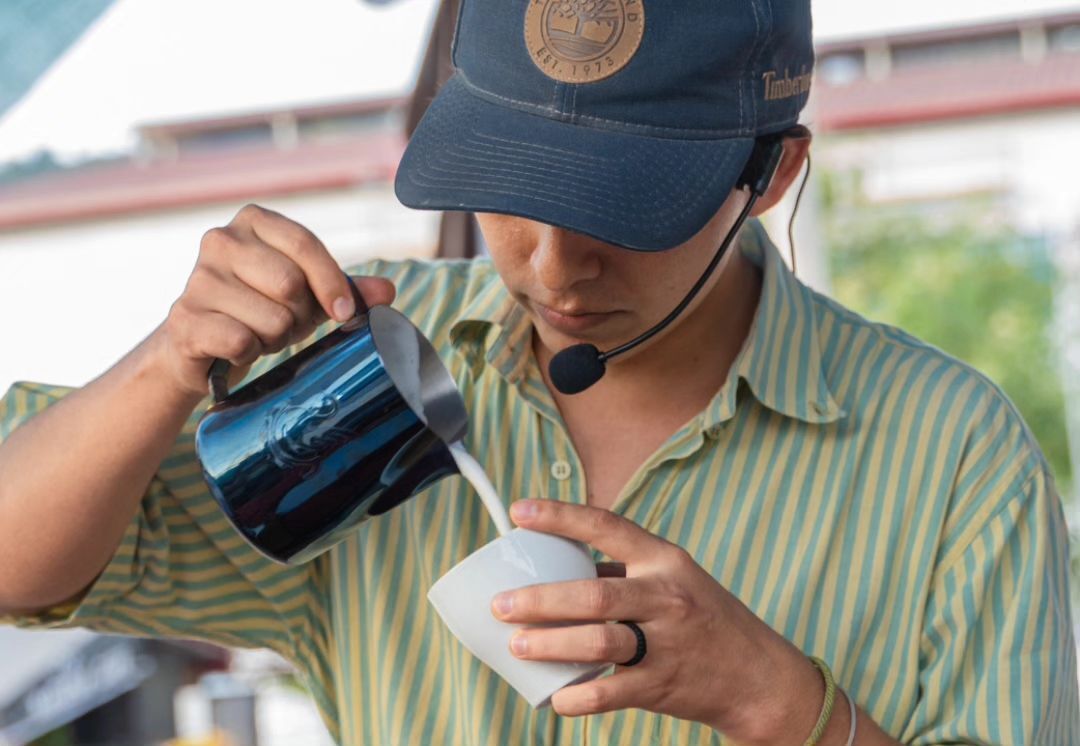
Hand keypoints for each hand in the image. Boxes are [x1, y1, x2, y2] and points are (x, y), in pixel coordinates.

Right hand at [156, 203, 395, 398]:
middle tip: (284, 321)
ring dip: (274, 337)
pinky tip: (235, 346)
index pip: (305, 244)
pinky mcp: (184, 318)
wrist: (202, 346)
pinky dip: (249, 352)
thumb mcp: (309, 294)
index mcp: (254, 221)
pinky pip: (241, 341)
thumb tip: (386, 292)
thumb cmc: (261, 309)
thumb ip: (348, 289)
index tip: (344, 311)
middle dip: (298, 315)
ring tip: (258, 332)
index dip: (332, 282)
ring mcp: (197, 278)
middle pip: (290, 284)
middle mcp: (220, 240)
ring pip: (271, 318)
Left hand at [491, 499, 826, 742]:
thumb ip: (624, 571)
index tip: (520, 513)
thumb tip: (560, 567)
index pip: (607, 526)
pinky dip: (578, 696)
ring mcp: (667, 641)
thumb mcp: (676, 580)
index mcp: (664, 560)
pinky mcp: (663, 685)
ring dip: (550, 644)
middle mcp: (666, 595)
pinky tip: (555, 697)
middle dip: (540, 599)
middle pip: (593, 593)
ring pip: (598, 640)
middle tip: (502, 605)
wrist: (758, 676)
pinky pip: (611, 692)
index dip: (560, 517)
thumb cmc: (706, 620)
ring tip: (517, 645)